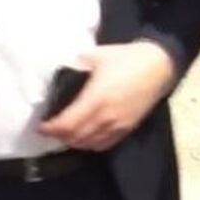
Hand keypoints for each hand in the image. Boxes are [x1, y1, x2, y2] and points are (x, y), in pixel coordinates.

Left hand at [39, 41, 175, 150]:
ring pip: (88, 144)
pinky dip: (90, 144)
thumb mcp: (97, 55)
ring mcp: (118, 125)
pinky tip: (85, 136)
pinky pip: (104, 144)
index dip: (50, 128)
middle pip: (75, 137)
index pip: (66, 124)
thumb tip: (60, 73)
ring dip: (74, 141)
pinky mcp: (128, 128)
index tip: (40, 126)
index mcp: (96, 98)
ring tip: (66, 133)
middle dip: (59, 136)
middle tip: (50, 128)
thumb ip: (77, 65)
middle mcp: (105, 116)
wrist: (159, 65)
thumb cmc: (127, 57)